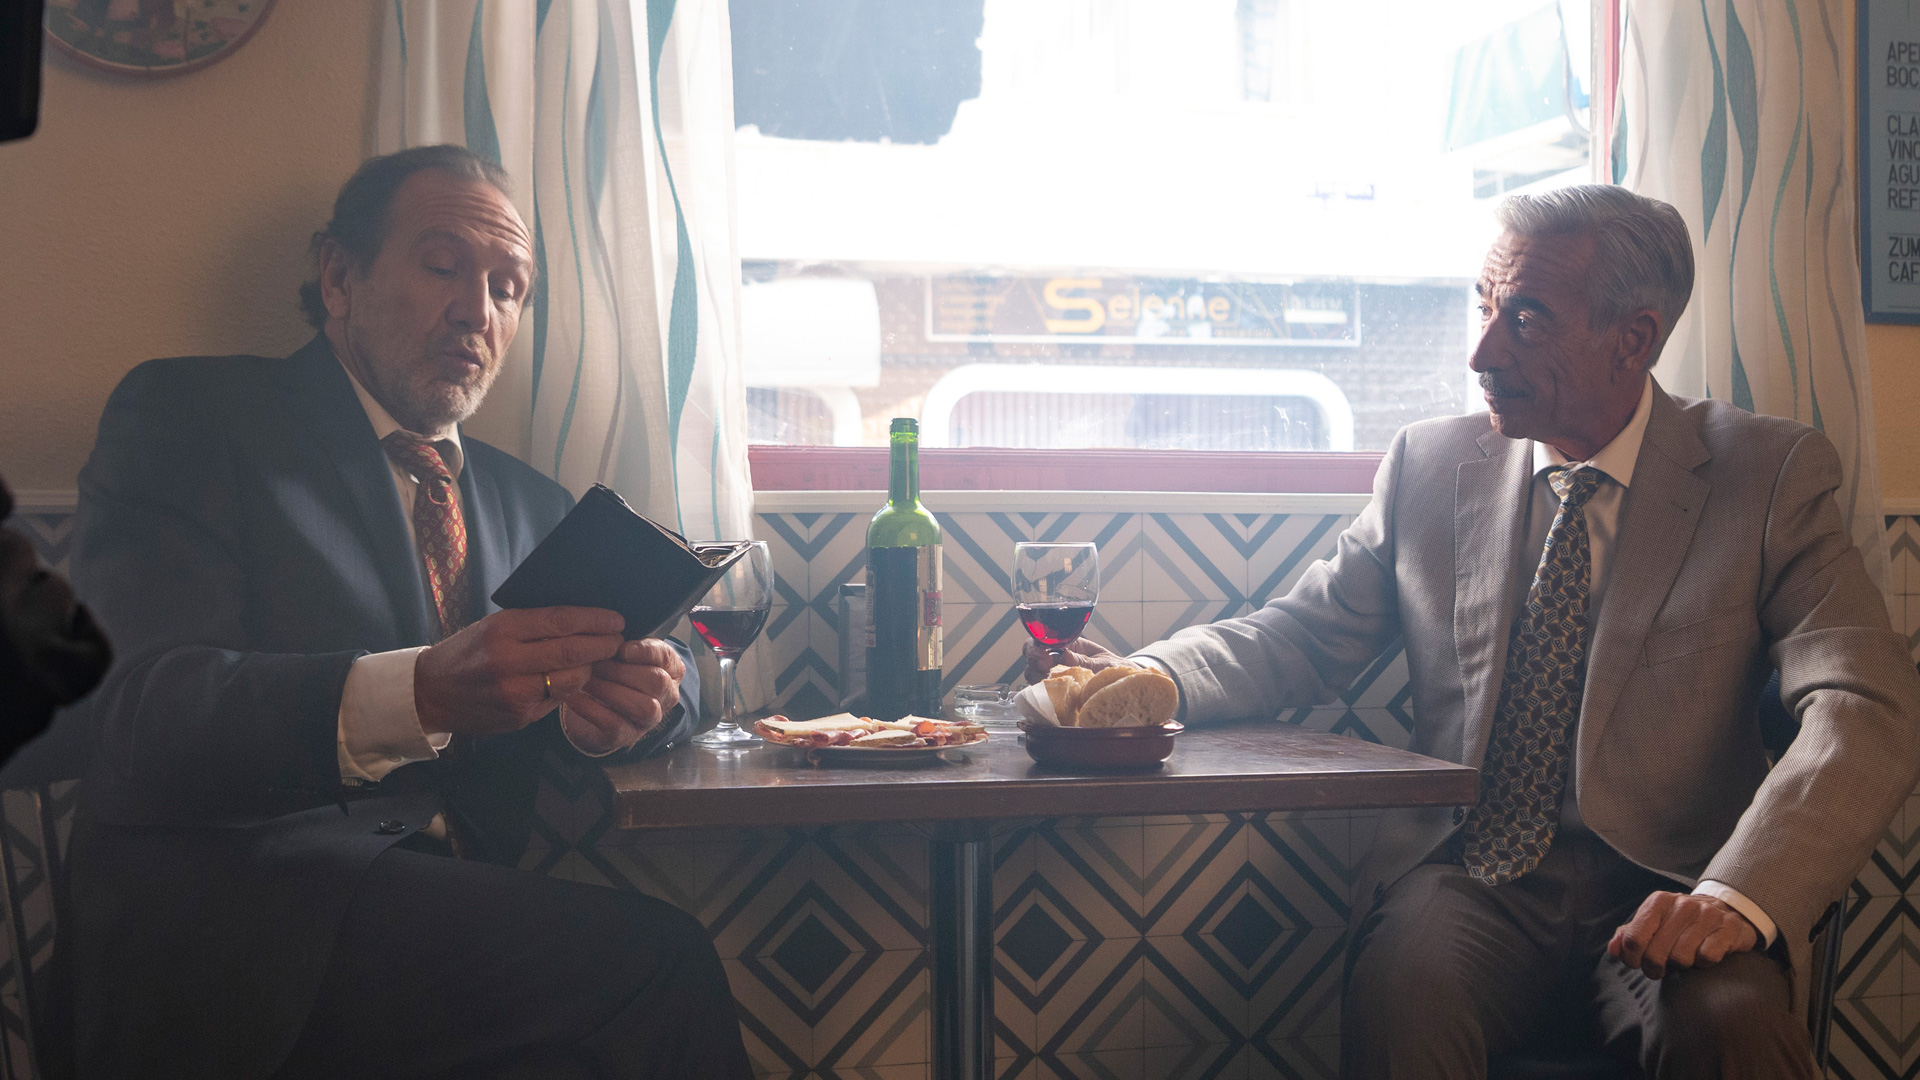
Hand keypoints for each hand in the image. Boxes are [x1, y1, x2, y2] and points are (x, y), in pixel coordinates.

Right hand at [415, 607, 624, 736]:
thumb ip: (532, 623)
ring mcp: (514, 692)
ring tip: (599, 659)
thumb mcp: (493, 626)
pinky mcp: (519, 716)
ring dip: (591, 668)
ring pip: (571, 679)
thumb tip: (582, 619)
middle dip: (603, 644)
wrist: (430, 693)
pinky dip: (571, 688)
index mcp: (502, 630)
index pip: (562, 621)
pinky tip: (576, 678)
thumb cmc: (467, 652)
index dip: (595, 620)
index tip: (615, 619)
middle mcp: (508, 661)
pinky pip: (557, 700)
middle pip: (573, 651)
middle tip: (617, 640)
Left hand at [559, 638, 686, 754]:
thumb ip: (623, 641)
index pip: (665, 657)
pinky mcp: (628, 736)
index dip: (646, 651)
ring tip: (585, 679)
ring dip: (610, 690)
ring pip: (643, 706)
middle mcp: (667, 695)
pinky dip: (593, 710)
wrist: (598, 706)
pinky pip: (616, 725)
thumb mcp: (623, 652)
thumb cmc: (614, 670)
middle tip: (595, 662)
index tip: (623, 648)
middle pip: (657, 682)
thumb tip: (609, 634)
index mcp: (670, 668)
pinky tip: (575, 697)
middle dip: (622, 671)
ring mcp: (650, 719)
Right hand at [1022, 637, 1127, 684]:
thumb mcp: (1103, 662)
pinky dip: (1041, 692)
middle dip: (1033, 660)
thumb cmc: (1114, 669)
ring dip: (1035, 676)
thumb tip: (1065, 656)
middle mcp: (1058, 657)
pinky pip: (1041, 690)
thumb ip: (1085, 660)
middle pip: (1033, 655)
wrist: (1123, 684)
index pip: (1043, 638)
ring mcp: (1055, 674)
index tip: (1043, 656)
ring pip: (1033, 672)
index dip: (1037, 645)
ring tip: (1047, 682)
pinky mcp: (1056, 691)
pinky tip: (1050, 693)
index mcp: (1068, 644)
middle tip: (1044, 668)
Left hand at [1607, 891, 1759, 978]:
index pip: (1634, 938)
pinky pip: (1707, 957)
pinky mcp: (1730, 928)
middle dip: (1655, 967)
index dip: (1632, 958)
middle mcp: (1683, 904)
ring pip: (1682, 958)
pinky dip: (1704, 963)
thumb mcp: (1654, 922)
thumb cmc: (1682, 922)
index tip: (1637, 964)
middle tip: (1660, 968)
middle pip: (1656, 953)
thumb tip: (1614, 950)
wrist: (1727, 910)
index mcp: (1659, 901)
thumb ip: (1630, 935)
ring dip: (1682, 965)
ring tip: (1685, 956)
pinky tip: (1705, 953)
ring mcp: (1708, 915)